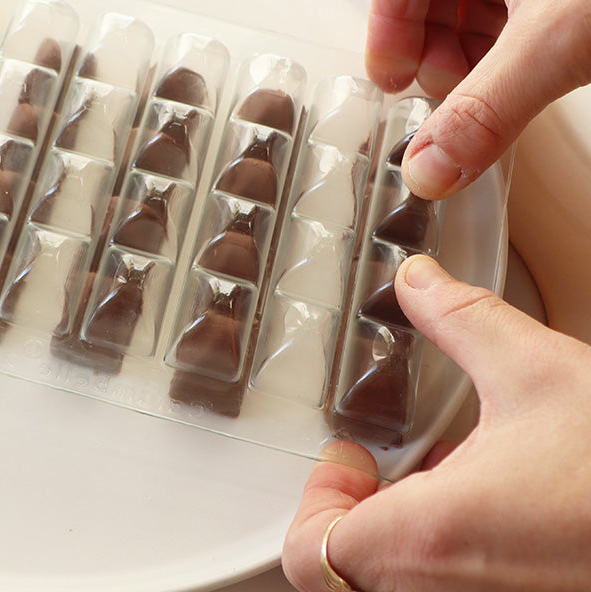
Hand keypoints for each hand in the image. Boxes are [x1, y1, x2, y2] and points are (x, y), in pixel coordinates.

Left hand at [282, 254, 590, 591]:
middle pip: (350, 570)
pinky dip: (452, 541)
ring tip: (445, 468)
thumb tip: (418, 283)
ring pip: (400, 577)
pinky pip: (454, 580)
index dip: (317, 502)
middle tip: (382, 460)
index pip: (311, 559)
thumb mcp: (535, 370)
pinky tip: (496, 493)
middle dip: (360, 505)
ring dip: (407, 523)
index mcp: (433, 539)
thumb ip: (458, 318)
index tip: (349, 456)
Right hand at [366, 0, 590, 199]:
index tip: (395, 79)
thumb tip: (428, 168)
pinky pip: (515, 11)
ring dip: (468, 55)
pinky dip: (506, 52)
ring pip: (473, 1)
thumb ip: (483, 114)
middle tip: (442, 96)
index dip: (386, 23)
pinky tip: (521, 82)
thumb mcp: (555, 44)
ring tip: (483, 95)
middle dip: (430, 48)